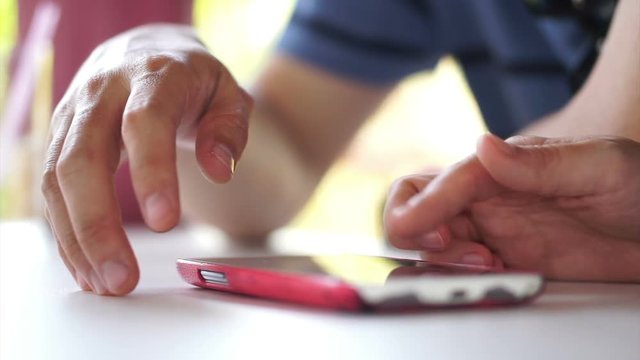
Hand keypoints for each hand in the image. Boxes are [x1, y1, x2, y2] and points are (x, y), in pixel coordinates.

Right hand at [42, 25, 251, 294]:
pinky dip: (67, 231)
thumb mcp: (228, 92)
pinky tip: (87, 266)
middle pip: (83, 158)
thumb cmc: (193, 79)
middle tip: (121, 278)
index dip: (152, 171)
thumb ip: (229, 128)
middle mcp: (102, 93)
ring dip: (76, 238)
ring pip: (57, 179)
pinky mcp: (60, 138)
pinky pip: (52, 189)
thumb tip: (220, 171)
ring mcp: (73, 115)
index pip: (145, 122)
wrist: (146, 51)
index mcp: (152, 75)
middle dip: (97, 224)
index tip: (165, 222)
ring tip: (106, 284)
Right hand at [384, 134, 639, 281]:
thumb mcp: (601, 166)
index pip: (442, 182)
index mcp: (500, 168)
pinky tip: (494, 278)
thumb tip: (482, 146)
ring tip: (486, 267)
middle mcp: (485, 197)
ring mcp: (491, 230)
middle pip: (414, 205)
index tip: (424, 235)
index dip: (424, 208)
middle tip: (444, 249)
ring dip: (437, 260)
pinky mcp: (504, 261)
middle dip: (410, 229)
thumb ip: (539, 162)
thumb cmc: (639, 185)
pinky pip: (457, 270)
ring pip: (428, 241)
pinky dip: (455, 280)